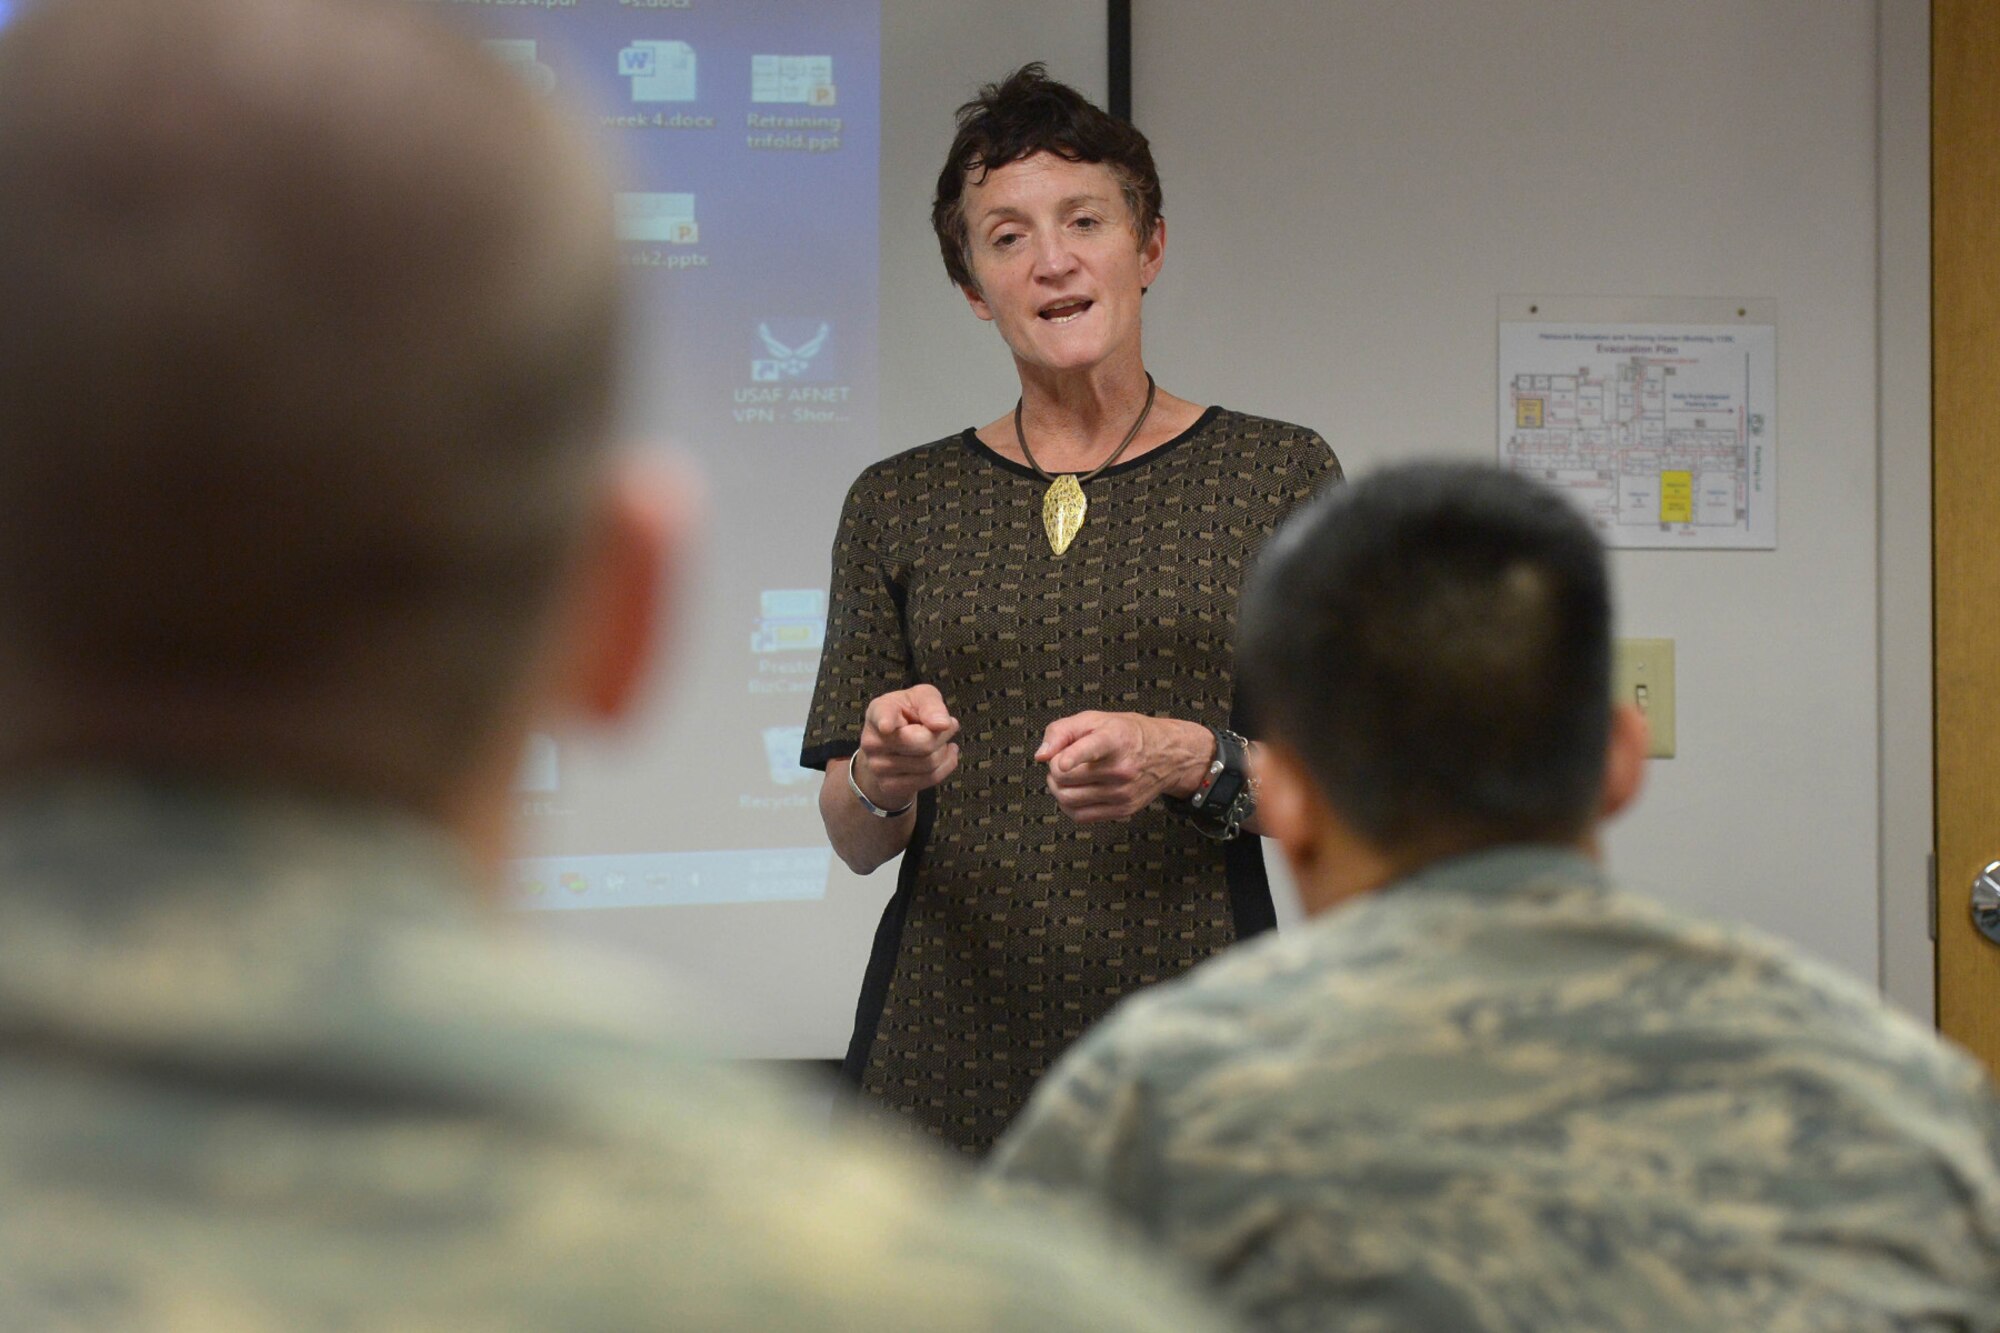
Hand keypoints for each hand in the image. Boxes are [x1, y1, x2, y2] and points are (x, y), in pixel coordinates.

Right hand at [853, 684, 959, 811]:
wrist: (889, 745)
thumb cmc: (908, 714)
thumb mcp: (920, 698)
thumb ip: (931, 705)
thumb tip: (942, 724)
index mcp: (879, 711)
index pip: (882, 716)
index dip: (885, 721)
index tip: (887, 726)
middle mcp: (873, 740)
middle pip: (924, 743)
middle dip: (943, 735)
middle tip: (947, 726)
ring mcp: (878, 766)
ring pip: (929, 763)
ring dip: (944, 751)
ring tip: (939, 741)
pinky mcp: (888, 786)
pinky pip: (930, 779)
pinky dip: (945, 766)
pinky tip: (943, 755)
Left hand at [1036, 712, 1211, 823]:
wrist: (1167, 755)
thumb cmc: (1127, 733)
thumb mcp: (1095, 719)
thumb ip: (1062, 731)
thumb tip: (1041, 755)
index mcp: (1115, 739)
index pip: (1092, 748)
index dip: (1073, 756)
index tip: (1060, 764)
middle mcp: (1121, 768)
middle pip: (1065, 777)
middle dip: (1053, 769)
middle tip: (1059, 761)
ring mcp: (1123, 792)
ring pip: (1068, 799)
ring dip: (1057, 788)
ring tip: (1064, 776)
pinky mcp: (1123, 810)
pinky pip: (1081, 816)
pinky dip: (1068, 806)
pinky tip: (1074, 792)